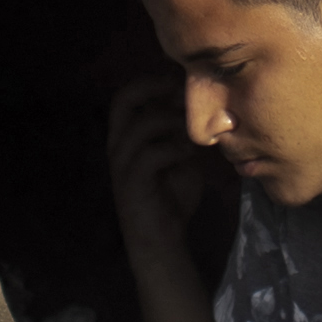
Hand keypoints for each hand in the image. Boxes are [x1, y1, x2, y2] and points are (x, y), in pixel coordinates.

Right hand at [102, 71, 208, 264]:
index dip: (153, 82)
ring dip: (172, 121)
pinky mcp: (132, 183)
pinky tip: (190, 153)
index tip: (182, 82)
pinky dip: (175, 148)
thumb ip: (184, 132)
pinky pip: (151, 154)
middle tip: (180, 92)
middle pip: (123, 100)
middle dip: (153, 88)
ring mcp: (122, 164)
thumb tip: (203, 106)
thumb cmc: (171, 196)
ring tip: (192, 130)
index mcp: (126, 137)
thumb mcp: (181, 156)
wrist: (161, 239)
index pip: (127, 95)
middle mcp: (118, 146)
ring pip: (142, 124)